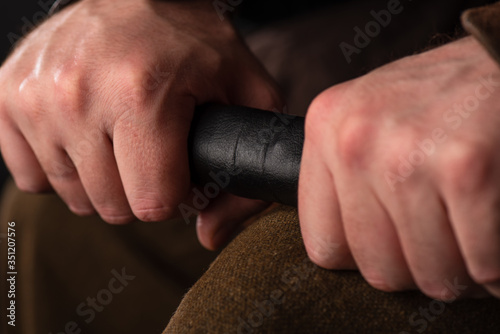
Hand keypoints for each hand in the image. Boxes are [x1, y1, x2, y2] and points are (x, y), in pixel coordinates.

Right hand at [0, 0, 280, 230]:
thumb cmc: (194, 41)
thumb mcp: (248, 93)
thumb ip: (243, 172)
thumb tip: (210, 236)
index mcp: (142, 95)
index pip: (153, 203)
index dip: (175, 194)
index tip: (179, 169)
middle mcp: (79, 95)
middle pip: (112, 207)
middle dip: (140, 189)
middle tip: (151, 151)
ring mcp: (36, 96)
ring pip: (73, 196)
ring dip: (103, 179)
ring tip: (120, 139)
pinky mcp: (8, 94)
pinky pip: (31, 177)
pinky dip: (62, 166)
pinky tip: (85, 136)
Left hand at [299, 37, 499, 298]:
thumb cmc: (442, 99)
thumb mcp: (374, 121)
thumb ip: (347, 178)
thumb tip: (344, 253)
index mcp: (325, 129)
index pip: (323, 245)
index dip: (364, 258)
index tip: (391, 244)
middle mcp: (354, 141)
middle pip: (377, 269)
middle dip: (418, 268)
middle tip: (441, 237)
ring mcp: (406, 156)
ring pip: (431, 276)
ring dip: (460, 267)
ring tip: (468, 227)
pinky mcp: (465, 169)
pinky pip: (481, 265)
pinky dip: (496, 263)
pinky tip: (493, 223)